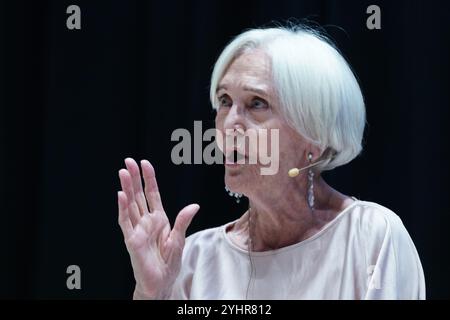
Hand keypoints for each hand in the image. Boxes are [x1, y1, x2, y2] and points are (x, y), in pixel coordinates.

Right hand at [117, 158, 198, 298]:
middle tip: (128, 161)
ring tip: (123, 172)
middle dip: (134, 178)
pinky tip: (121, 195)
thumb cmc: (168, 263)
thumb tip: (194, 205)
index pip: (152, 194)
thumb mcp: (179, 239)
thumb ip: (183, 221)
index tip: (145, 164)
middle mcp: (146, 221)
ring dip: (127, 188)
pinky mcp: (132, 240)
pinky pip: (126, 222)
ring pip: (131, 205)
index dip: (149, 179)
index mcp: (159, 219)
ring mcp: (138, 229)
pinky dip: (122, 209)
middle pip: (139, 196)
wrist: (161, 283)